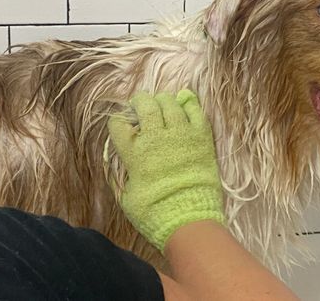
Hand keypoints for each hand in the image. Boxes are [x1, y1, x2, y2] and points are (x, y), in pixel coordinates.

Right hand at [108, 90, 224, 252]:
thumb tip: (124, 164)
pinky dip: (189, 104)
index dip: (118, 122)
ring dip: (163, 100)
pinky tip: (185, 103)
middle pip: (145, 105)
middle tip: (140, 103)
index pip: (118, 124)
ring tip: (162, 102)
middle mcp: (155, 137)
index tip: (121, 125)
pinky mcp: (201, 137)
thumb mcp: (126, 196)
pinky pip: (195, 111)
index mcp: (134, 152)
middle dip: (140, 101)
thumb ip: (124, 174)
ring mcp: (180, 135)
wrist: (189, 220)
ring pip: (169, 103)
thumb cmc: (154, 214)